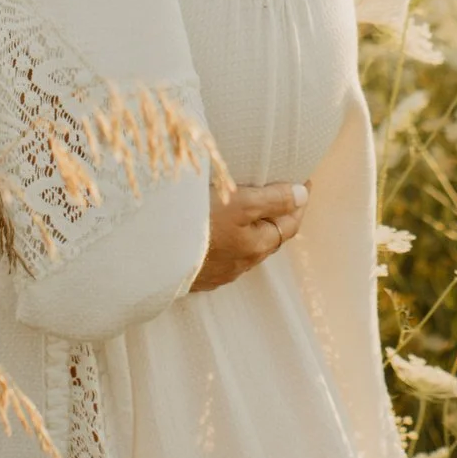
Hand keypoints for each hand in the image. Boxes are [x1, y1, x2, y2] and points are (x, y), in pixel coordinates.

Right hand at [195, 173, 309, 290]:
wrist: (153, 254)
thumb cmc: (198, 223)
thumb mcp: (240, 203)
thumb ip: (273, 199)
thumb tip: (302, 194)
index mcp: (256, 246)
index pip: (290, 224)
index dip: (299, 202)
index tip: (303, 182)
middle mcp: (241, 264)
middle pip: (268, 238)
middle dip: (277, 216)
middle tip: (279, 192)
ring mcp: (218, 272)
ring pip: (244, 249)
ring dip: (251, 230)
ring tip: (247, 209)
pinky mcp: (197, 275)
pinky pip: (221, 257)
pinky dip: (227, 241)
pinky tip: (217, 233)